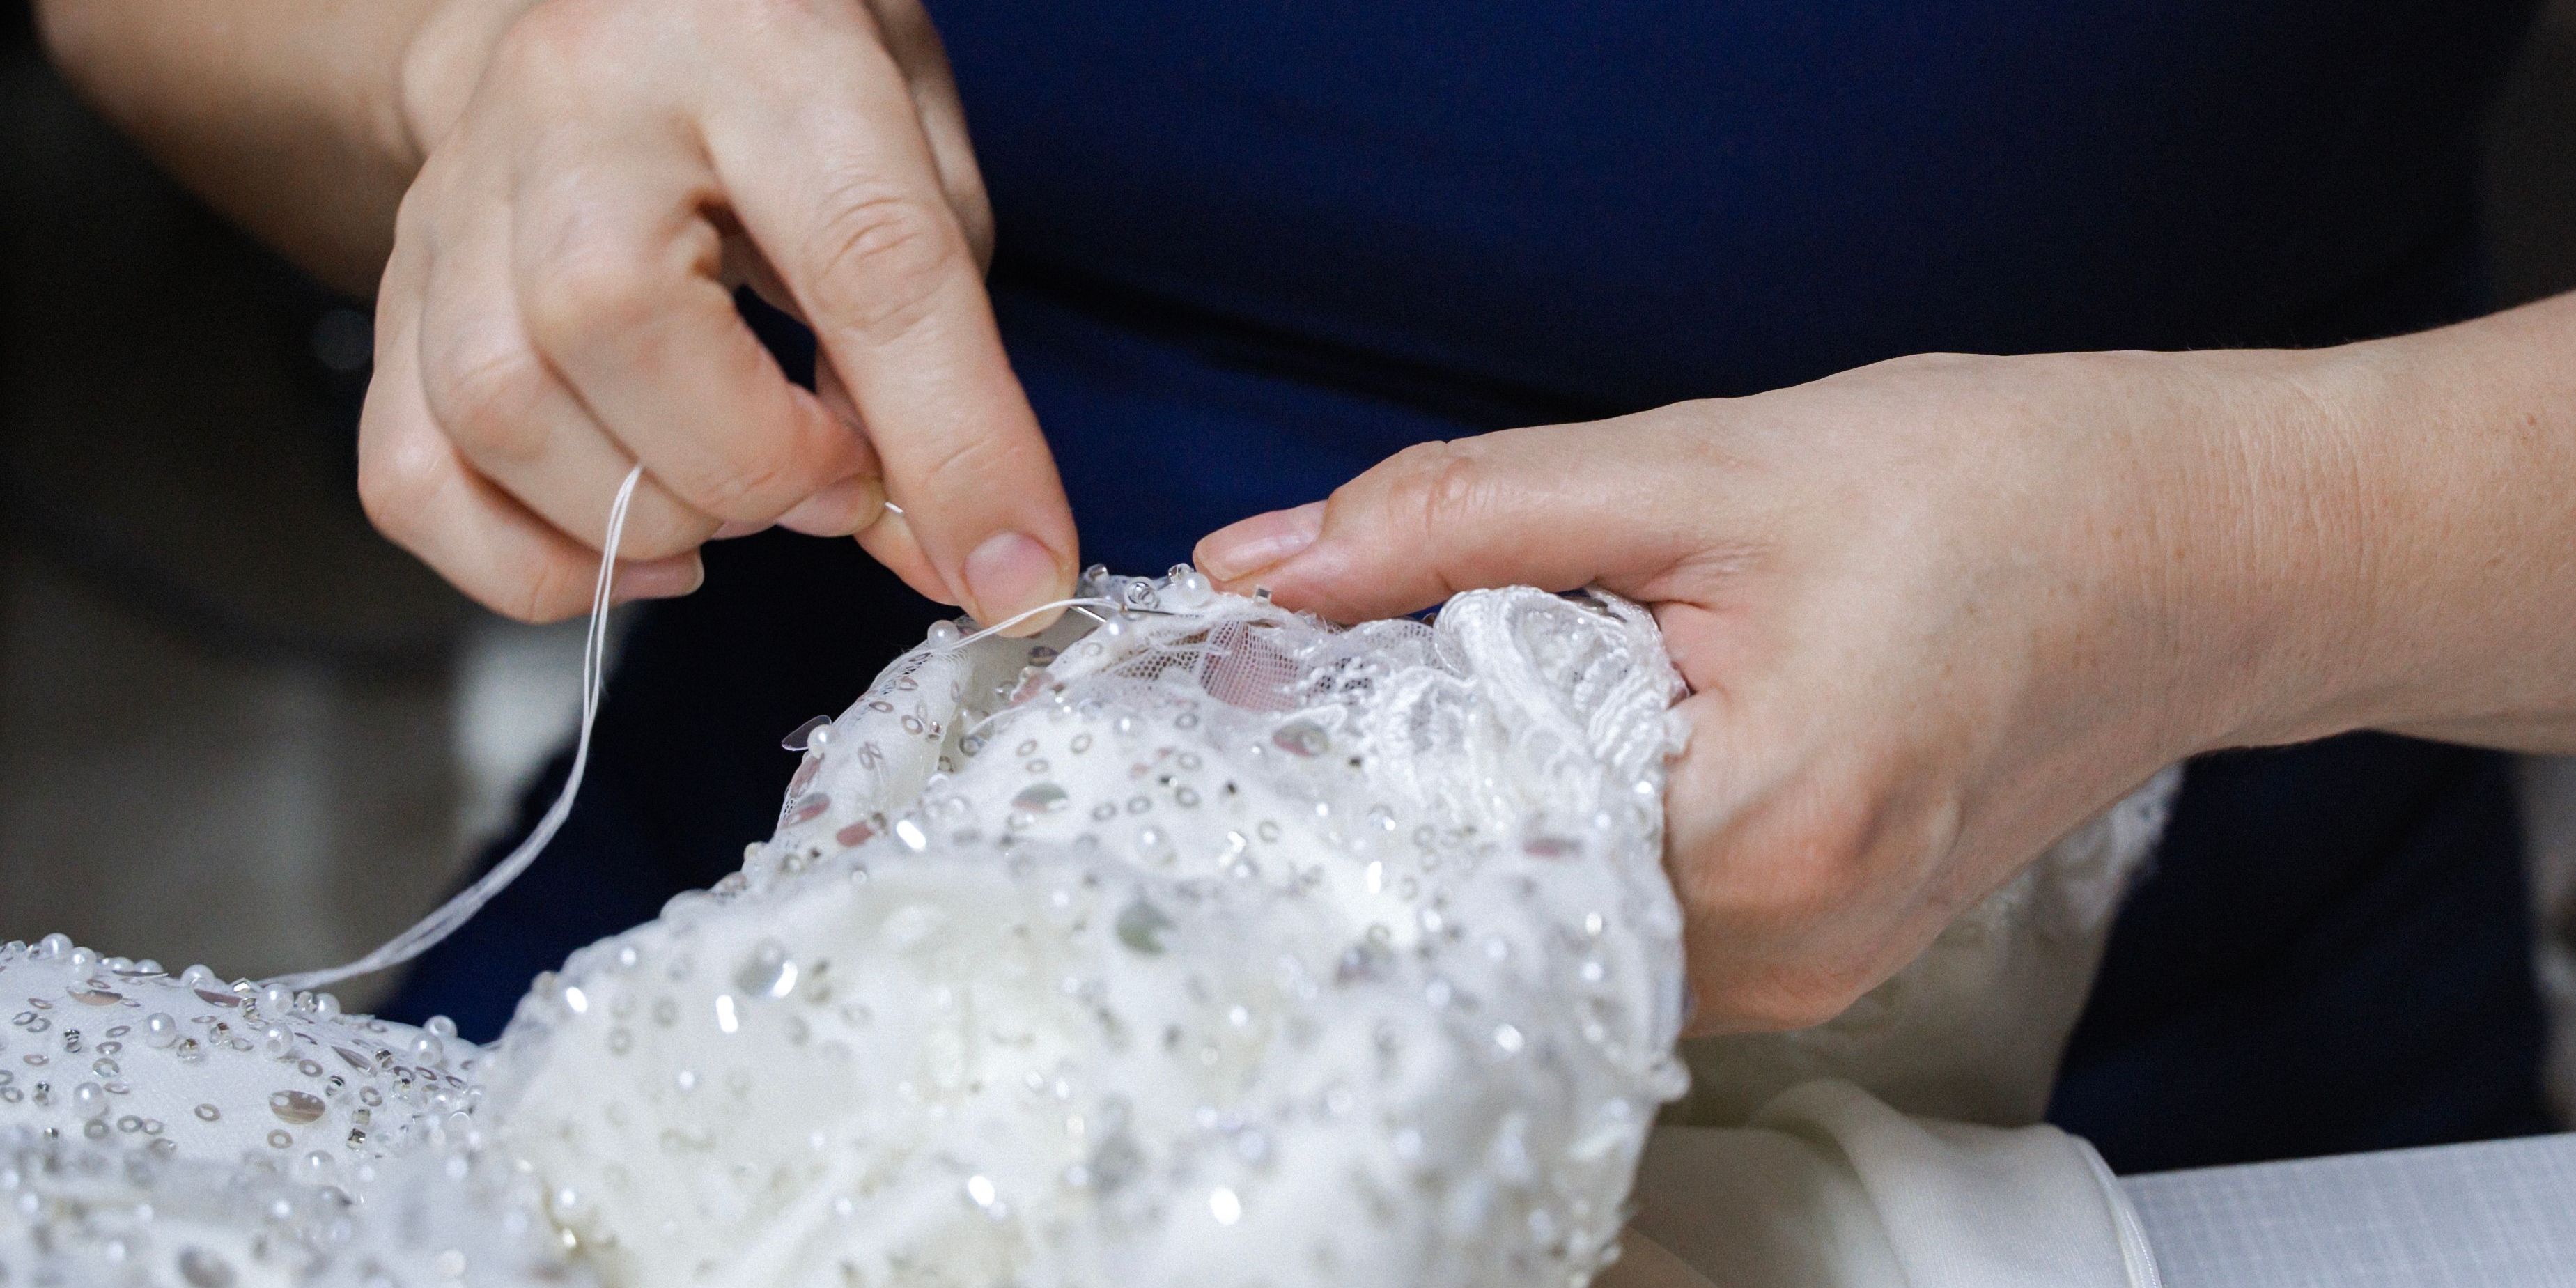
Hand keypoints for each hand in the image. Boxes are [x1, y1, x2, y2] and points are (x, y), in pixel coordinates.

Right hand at [359, 0, 1075, 624]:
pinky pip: (410, 471)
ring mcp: (463, 193)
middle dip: (759, 469)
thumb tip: (966, 551)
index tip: (1014, 571)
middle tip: (837, 477)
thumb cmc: (784, 71)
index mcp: (762, 44)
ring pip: (499, 409)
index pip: (867, 264)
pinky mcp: (400, 283)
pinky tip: (628, 545)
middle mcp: (582, 103)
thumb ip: (948, 351)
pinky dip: (523, 561)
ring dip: (647, 518)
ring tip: (737, 493)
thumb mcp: (916, 154)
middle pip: (618, 329)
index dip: (955, 445)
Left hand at [1197, 349, 2385, 1032]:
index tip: (1292, 670)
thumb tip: (1261, 566)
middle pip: (1507, 888)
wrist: (2197, 546)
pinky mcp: (1822, 950)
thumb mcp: (1703, 469)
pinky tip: (1612, 719)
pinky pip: (1645, 906)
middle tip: (1388, 648)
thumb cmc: (1995, 492)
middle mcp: (1782, 951)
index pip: (1461, 843)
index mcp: (1755, 840)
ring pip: (1568, 905)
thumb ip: (1461, 519)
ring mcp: (1808, 972)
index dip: (1356, 751)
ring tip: (1527, 667)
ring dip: (1513, 791)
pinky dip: (1594, 815)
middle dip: (1427, 769)